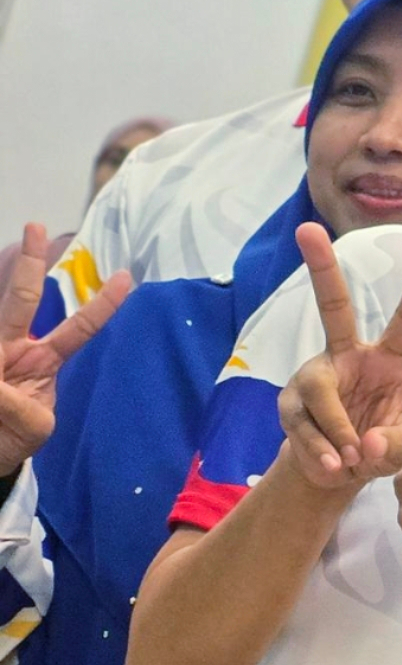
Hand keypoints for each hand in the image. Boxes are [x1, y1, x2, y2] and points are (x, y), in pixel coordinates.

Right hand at [0, 223, 128, 474]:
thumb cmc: (12, 438)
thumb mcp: (34, 426)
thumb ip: (24, 407)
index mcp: (43, 359)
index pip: (79, 328)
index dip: (102, 305)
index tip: (127, 276)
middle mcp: (13, 346)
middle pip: (21, 298)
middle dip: (28, 263)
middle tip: (37, 227)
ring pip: (0, 313)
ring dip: (7, 348)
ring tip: (7, 391)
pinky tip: (2, 397)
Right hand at [275, 225, 401, 491]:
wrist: (342, 474)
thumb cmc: (383, 448)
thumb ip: (395, 445)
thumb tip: (365, 445)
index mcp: (386, 360)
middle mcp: (346, 357)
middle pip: (333, 308)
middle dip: (321, 268)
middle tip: (307, 228)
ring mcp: (312, 378)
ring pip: (319, 396)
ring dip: (338, 433)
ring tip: (351, 462)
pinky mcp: (289, 405)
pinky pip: (303, 427)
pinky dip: (320, 452)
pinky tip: (333, 467)